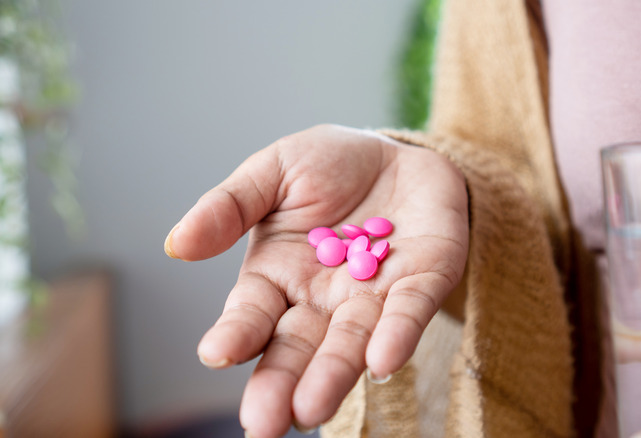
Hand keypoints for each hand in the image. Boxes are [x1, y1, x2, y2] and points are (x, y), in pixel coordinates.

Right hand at [164, 124, 468, 437]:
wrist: (398, 152)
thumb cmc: (329, 165)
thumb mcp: (272, 172)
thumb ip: (229, 206)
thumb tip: (176, 245)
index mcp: (278, 277)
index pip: (252, 314)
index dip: (236, 333)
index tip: (217, 352)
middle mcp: (322, 299)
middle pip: (298, 347)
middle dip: (281, 383)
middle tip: (263, 424)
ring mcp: (373, 297)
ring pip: (351, 342)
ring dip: (333, 374)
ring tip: (312, 409)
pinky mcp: (422, 282)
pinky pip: (409, 311)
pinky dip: (397, 335)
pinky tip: (382, 361)